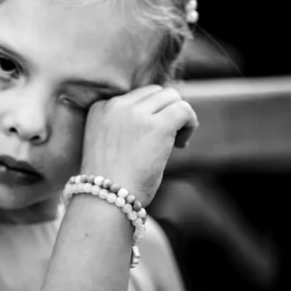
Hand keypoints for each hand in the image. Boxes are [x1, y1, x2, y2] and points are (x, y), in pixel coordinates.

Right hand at [78, 85, 197, 205]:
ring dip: (179, 116)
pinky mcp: (157, 125)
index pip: (135, 97)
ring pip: (171, 97)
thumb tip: (162, 117)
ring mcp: (136, 113)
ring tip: (177, 141)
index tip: (149, 137)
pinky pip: (184, 109)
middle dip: (165, 112)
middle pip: (154, 92)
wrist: (106, 198)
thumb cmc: (109, 181)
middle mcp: (116, 105)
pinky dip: (190, 123)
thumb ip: (125, 125)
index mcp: (100, 107)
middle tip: (169, 139)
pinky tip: (183, 143)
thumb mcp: (108, 143)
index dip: (149, 114)